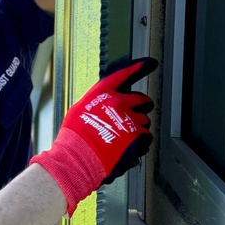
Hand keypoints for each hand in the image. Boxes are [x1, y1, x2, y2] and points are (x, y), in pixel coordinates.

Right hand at [30, 56, 156, 215]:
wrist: (76, 160)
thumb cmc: (74, 139)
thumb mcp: (79, 110)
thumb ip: (98, 104)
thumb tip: (108, 106)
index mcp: (103, 94)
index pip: (125, 74)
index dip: (140, 67)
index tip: (151, 63)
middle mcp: (119, 104)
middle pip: (143, 100)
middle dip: (142, 107)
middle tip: (134, 117)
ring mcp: (130, 121)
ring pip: (145, 122)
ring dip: (138, 129)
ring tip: (123, 139)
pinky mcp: (137, 139)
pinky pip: (147, 138)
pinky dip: (140, 144)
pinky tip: (127, 148)